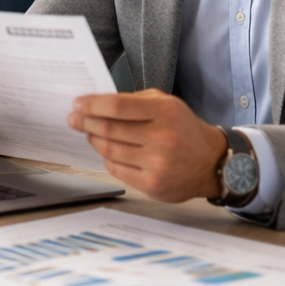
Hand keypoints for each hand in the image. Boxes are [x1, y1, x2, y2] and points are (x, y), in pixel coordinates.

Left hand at [68, 89, 226, 201]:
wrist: (211, 163)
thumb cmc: (183, 129)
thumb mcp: (167, 103)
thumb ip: (135, 101)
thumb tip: (98, 102)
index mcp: (165, 113)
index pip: (117, 107)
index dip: (92, 105)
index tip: (77, 104)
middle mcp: (162, 139)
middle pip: (109, 129)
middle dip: (85, 122)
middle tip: (73, 119)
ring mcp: (157, 164)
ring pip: (109, 150)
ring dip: (93, 139)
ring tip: (88, 133)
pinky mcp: (152, 185)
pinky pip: (116, 169)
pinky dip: (107, 157)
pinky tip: (106, 150)